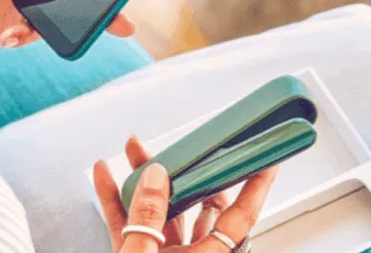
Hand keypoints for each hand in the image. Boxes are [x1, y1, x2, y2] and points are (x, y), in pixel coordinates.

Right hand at [93, 136, 277, 251]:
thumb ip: (149, 217)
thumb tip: (158, 176)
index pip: (238, 219)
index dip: (253, 188)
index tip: (266, 160)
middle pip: (193, 205)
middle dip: (182, 171)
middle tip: (179, 145)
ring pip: (158, 210)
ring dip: (143, 180)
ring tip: (133, 150)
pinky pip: (128, 224)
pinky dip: (115, 201)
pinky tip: (103, 177)